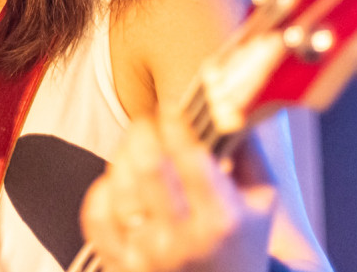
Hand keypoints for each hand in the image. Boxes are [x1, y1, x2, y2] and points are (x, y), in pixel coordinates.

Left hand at [79, 112, 276, 271]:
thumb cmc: (241, 246)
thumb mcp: (261, 201)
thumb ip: (248, 150)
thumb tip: (230, 100)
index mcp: (221, 220)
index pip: (188, 154)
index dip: (175, 119)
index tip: (173, 107)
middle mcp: (181, 240)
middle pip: (147, 163)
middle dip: (144, 129)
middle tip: (149, 121)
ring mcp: (146, 255)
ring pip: (118, 184)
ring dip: (123, 155)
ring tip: (137, 150)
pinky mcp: (120, 264)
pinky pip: (95, 214)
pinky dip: (102, 189)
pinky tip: (119, 182)